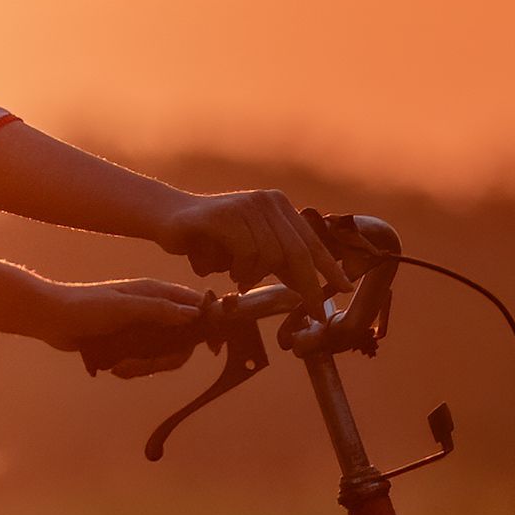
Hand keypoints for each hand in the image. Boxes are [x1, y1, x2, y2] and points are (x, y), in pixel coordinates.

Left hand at [38, 278, 213, 375]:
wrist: (50, 318)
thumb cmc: (86, 306)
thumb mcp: (125, 307)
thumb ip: (159, 310)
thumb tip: (194, 314)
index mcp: (155, 292)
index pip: (194, 305)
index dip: (207, 325)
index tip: (212, 347)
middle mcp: (152, 309)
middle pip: (179, 340)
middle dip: (164, 359)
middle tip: (145, 367)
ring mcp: (140, 327)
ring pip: (161, 354)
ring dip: (144, 367)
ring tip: (120, 368)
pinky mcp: (127, 342)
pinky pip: (143, 360)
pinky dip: (132, 368)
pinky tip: (114, 369)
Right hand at [159, 187, 338, 292]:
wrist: (168, 218)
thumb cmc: (211, 239)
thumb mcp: (252, 250)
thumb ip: (278, 262)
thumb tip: (311, 288)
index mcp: (279, 206)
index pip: (311, 241)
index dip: (330, 267)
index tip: (346, 289)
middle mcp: (268, 201)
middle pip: (297, 252)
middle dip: (308, 286)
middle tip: (313, 312)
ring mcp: (247, 206)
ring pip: (269, 257)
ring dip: (251, 276)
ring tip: (235, 276)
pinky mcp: (225, 215)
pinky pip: (246, 252)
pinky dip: (236, 268)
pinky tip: (220, 266)